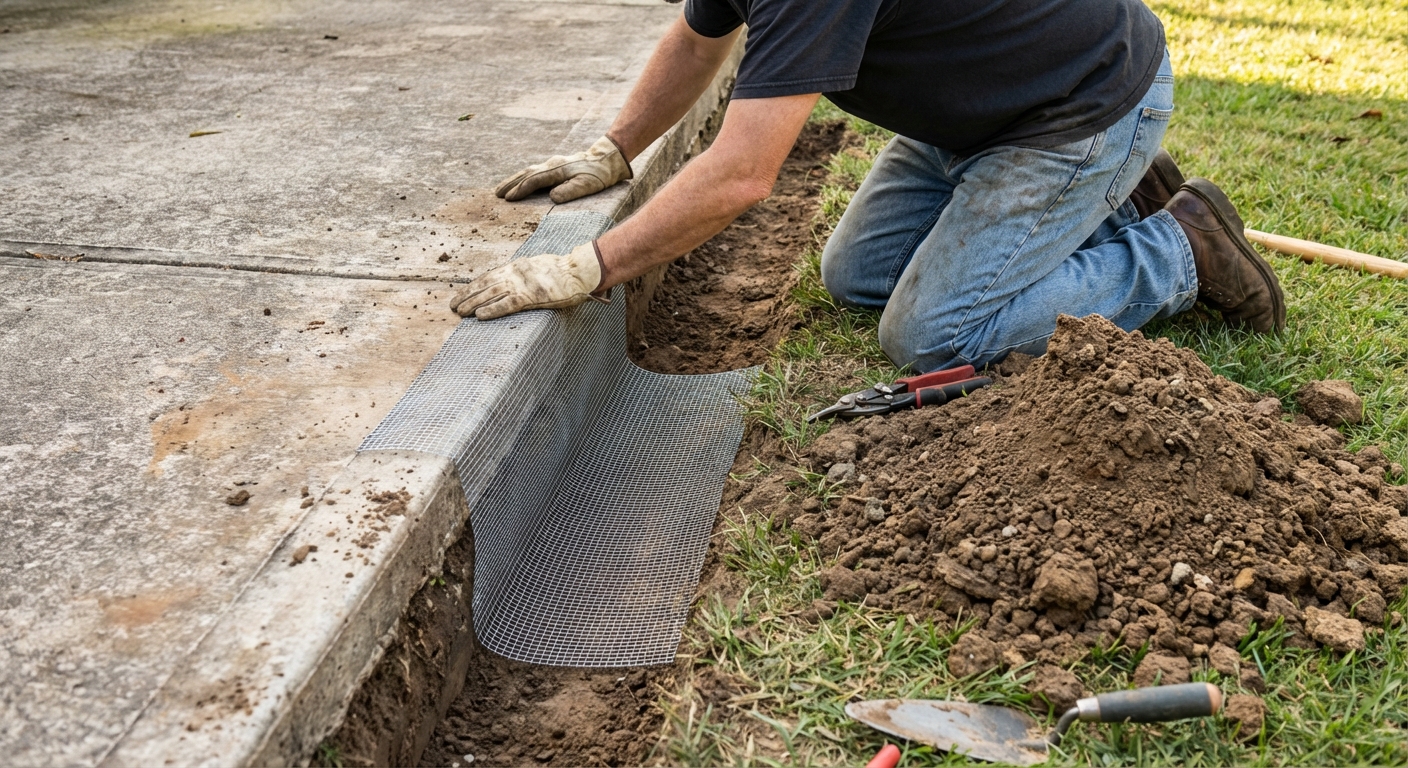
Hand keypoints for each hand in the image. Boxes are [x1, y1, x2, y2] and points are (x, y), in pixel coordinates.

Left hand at [449, 243, 605, 319]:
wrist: (578, 271)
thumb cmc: (562, 272)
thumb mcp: (538, 268)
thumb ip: (525, 275)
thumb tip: (516, 282)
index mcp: (516, 267)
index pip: (489, 276)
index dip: (474, 286)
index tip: (462, 294)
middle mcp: (514, 274)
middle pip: (485, 285)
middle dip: (467, 295)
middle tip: (453, 305)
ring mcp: (522, 285)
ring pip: (491, 294)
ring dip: (473, 303)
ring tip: (459, 312)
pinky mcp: (530, 296)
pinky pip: (507, 304)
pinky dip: (492, 310)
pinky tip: (479, 316)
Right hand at [495, 136, 632, 202]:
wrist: (607, 158)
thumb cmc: (599, 174)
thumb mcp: (588, 184)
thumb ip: (570, 191)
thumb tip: (551, 197)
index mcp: (557, 170)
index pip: (534, 180)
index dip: (521, 190)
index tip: (508, 199)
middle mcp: (551, 165)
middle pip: (526, 174)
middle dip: (511, 184)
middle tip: (496, 194)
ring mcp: (552, 164)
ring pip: (528, 171)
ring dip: (514, 180)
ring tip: (501, 189)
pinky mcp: (555, 166)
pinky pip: (534, 172)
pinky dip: (523, 177)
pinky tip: (519, 182)